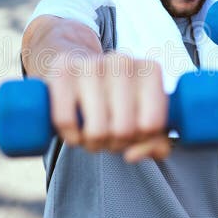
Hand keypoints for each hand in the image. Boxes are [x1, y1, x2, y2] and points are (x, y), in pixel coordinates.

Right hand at [44, 52, 170, 161]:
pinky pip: (66, 121)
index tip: (132, 134)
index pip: (152, 125)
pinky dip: (70, 136)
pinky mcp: (62, 71)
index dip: (140, 140)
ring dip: (92, 143)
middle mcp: (123, 63)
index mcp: (150, 71)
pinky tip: (74, 131)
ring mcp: (91, 65)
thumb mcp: (141, 113)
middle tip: (108, 135)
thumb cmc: (113, 95)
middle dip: (115, 143)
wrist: (76, 61)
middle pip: (124, 130)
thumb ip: (154, 141)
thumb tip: (134, 155)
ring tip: (91, 132)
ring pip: (96, 131)